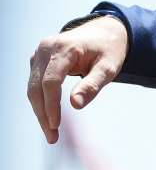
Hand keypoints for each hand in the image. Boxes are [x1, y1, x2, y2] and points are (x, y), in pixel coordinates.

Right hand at [27, 15, 128, 143]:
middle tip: (52, 137)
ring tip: (51, 133)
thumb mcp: (108, 68)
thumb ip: (92, 85)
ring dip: (40, 111)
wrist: (105, 32)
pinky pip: (35, 83)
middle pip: (36, 87)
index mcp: (63, 48)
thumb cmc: (109, 50)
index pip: (51, 81)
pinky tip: (49, 118)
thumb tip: (75, 106)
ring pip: (33, 87)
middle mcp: (45, 49)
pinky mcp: (39, 60)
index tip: (56, 125)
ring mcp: (39, 53)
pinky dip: (41, 101)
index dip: (51, 105)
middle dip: (43, 114)